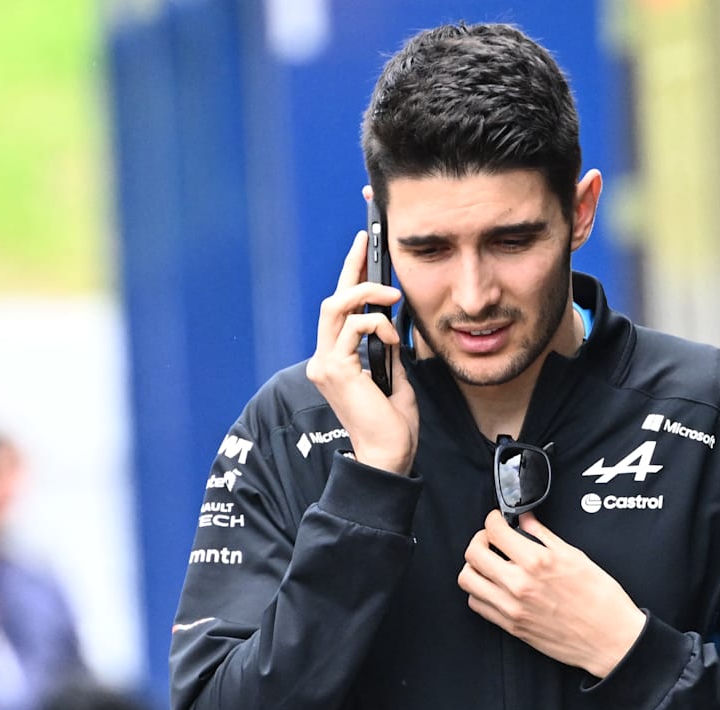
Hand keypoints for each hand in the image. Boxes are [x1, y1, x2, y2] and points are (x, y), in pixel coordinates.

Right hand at [306, 230, 418, 473]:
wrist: (390, 455)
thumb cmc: (394, 425)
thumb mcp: (395, 377)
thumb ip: (387, 350)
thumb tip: (391, 324)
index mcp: (336, 361)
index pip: (339, 311)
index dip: (348, 276)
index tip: (361, 249)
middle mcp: (324, 360)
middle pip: (332, 301)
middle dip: (352, 268)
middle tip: (368, 244)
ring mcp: (326, 364)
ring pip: (336, 307)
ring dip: (369, 295)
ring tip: (394, 297)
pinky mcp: (334, 369)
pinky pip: (354, 327)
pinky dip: (377, 324)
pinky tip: (393, 339)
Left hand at [459, 510, 647, 677]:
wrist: (610, 638)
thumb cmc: (601, 599)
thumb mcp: (575, 557)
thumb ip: (544, 536)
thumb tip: (525, 520)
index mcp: (537, 561)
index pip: (494, 531)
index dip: (493, 520)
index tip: (497, 520)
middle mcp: (519, 584)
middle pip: (473, 553)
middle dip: (480, 540)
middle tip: (492, 539)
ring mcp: (511, 607)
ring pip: (467, 580)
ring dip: (475, 566)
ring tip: (490, 563)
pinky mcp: (511, 626)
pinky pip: (477, 604)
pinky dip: (480, 591)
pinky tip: (495, 586)